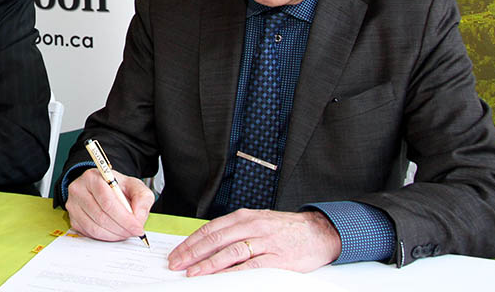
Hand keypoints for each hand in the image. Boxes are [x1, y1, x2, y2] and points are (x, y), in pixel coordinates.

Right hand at [65, 168, 153, 241]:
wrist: (102, 187)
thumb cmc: (116, 186)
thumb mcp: (134, 185)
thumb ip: (142, 198)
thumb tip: (138, 217)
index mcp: (93, 177)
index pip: (107, 201)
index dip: (124, 218)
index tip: (137, 227)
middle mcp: (79, 190)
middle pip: (100, 216)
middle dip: (121, 228)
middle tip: (134, 232)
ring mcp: (73, 205)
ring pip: (94, 227)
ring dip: (114, 235)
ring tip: (126, 232)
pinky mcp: (73, 219)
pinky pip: (89, 233)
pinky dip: (105, 237)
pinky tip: (114, 232)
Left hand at [167, 209, 339, 275]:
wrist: (317, 231)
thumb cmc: (284, 229)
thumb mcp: (256, 222)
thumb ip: (234, 231)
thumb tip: (207, 244)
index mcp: (244, 217)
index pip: (210, 229)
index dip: (191, 242)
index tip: (177, 253)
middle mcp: (251, 226)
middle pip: (215, 239)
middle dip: (193, 253)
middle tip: (177, 264)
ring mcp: (264, 241)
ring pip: (230, 251)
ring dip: (208, 263)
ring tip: (193, 273)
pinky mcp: (277, 258)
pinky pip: (251, 266)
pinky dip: (234, 272)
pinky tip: (221, 278)